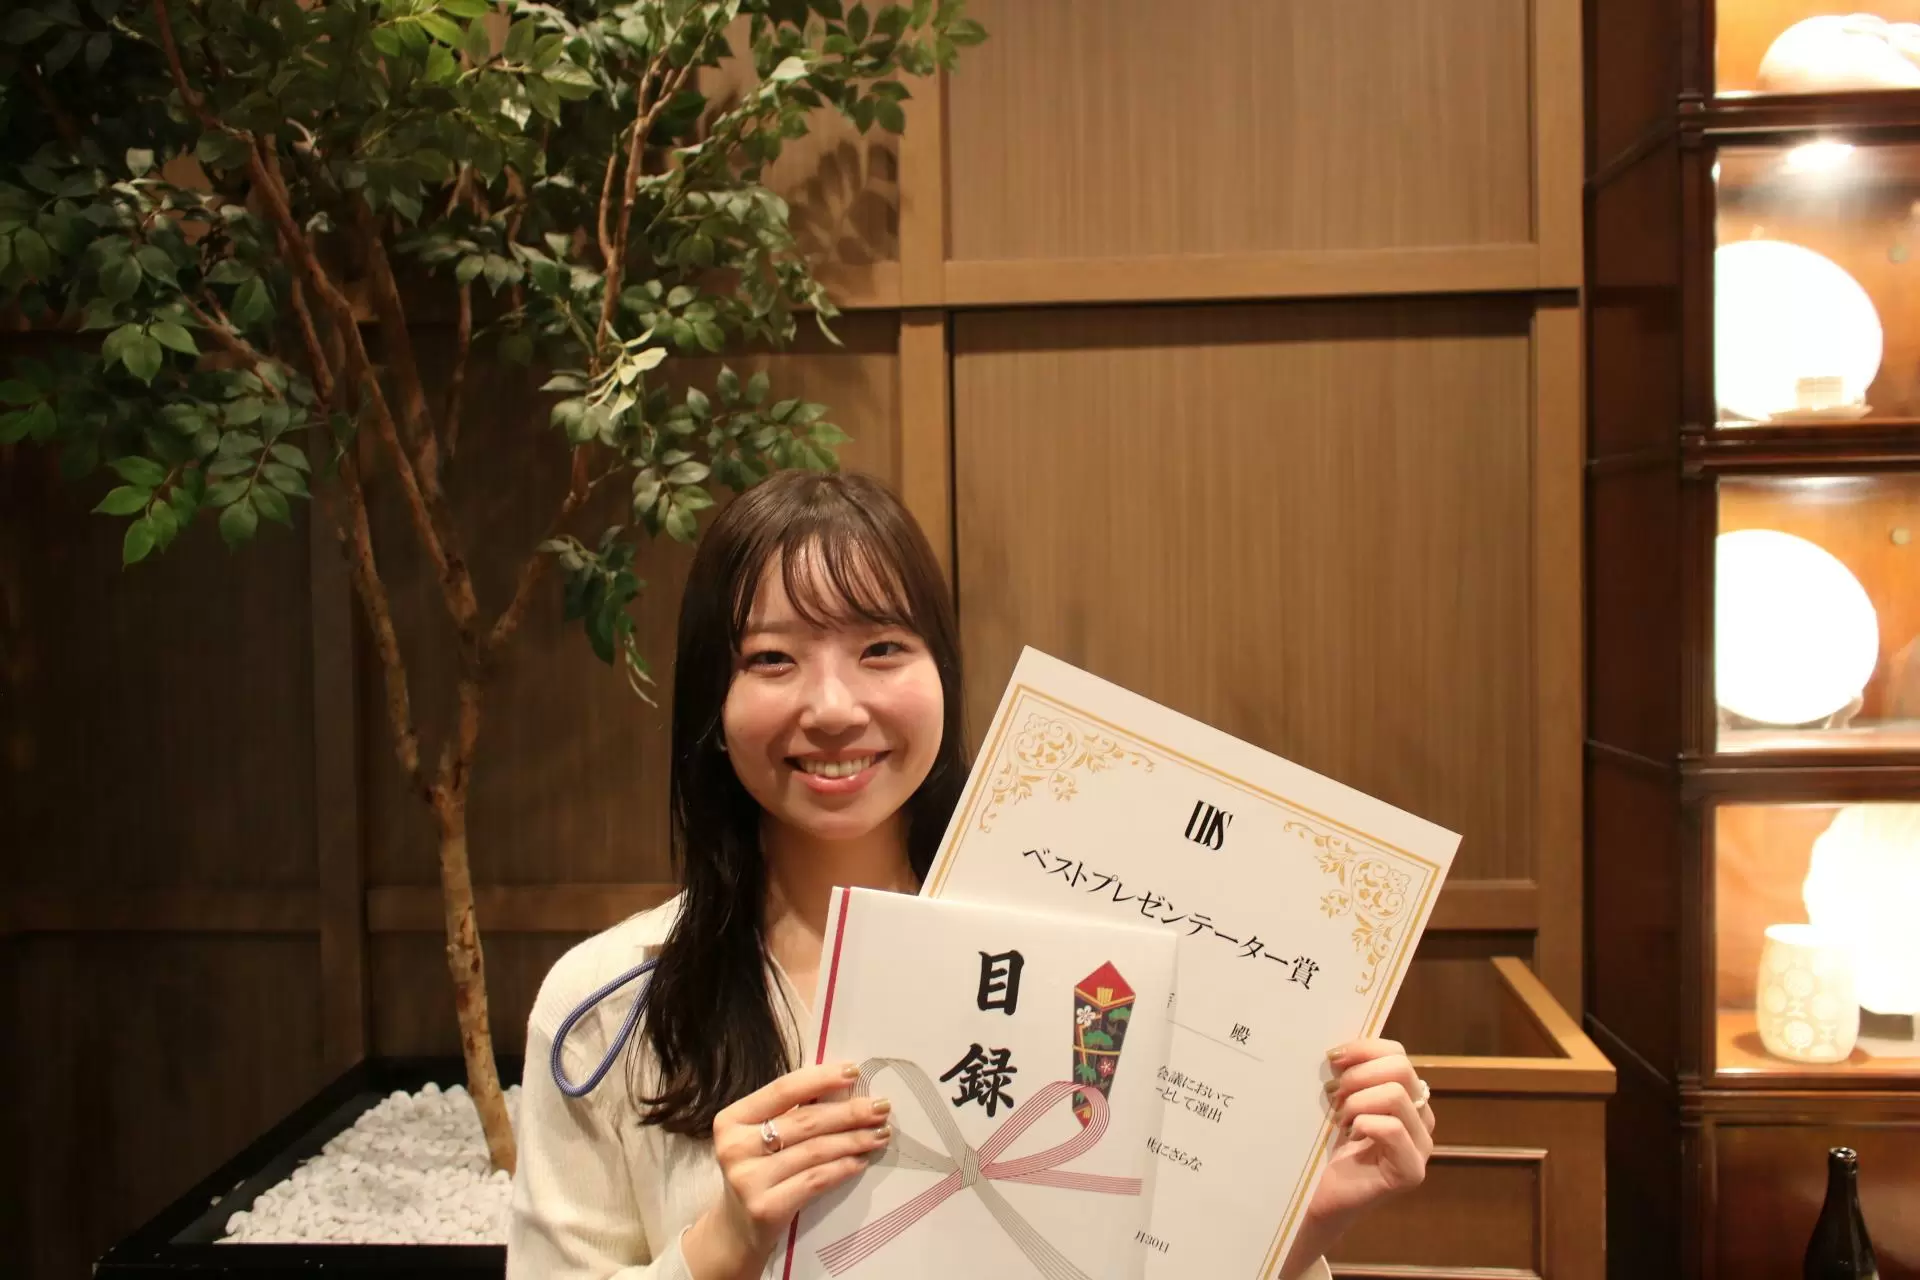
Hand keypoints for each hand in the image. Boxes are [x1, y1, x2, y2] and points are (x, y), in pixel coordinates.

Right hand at [683, 1061, 892, 1279]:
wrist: (737, 1230)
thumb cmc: (758, 1172)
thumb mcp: (761, 1138)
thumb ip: (791, 1113)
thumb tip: (846, 1087)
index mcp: (732, 1119)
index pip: (783, 1090)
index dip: (821, 1079)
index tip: (854, 1071)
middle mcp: (734, 1147)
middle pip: (805, 1121)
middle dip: (849, 1112)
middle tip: (881, 1107)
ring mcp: (747, 1179)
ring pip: (814, 1151)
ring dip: (853, 1140)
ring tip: (879, 1134)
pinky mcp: (765, 1207)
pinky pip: (814, 1180)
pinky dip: (842, 1168)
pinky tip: (860, 1161)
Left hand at [1281, 1039, 1434, 1277]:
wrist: (1316, 1195)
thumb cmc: (1325, 1145)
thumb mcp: (1338, 1100)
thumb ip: (1350, 1074)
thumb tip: (1340, 1049)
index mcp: (1406, 1096)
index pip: (1397, 1053)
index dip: (1363, 1048)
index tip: (1332, 1058)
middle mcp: (1422, 1118)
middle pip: (1401, 1068)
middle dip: (1359, 1075)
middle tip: (1334, 1094)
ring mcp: (1421, 1147)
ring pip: (1396, 1095)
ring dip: (1357, 1102)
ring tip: (1339, 1119)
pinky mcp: (1412, 1172)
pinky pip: (1393, 1129)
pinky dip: (1364, 1125)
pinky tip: (1348, 1136)